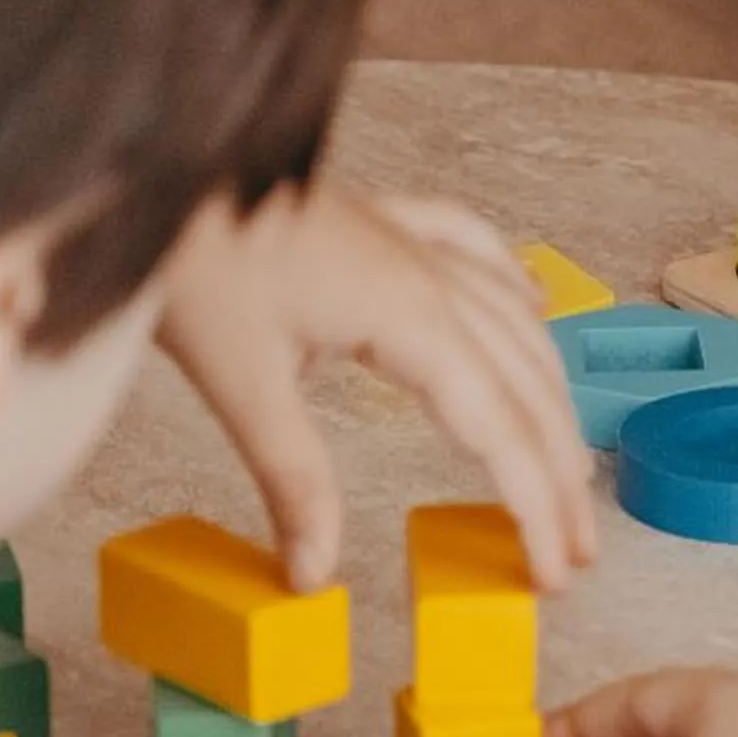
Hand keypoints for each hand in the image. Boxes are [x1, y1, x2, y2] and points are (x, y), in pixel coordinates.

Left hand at [158, 181, 596, 592]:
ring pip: (518, 326)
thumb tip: (315, 572)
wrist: (160, 162)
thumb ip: (291, 480)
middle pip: (528, 388)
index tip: (552, 574)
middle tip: (578, 551)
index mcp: (410, 318)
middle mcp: (432, 277)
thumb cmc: (193, 260)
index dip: (535, 509)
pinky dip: (518, 290)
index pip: (500, 432)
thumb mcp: (240, 382)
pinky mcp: (386, 222)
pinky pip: (479, 253)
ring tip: (569, 465)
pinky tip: (535, 309)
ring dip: (553, 401)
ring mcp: (413, 243)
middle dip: (561, 476)